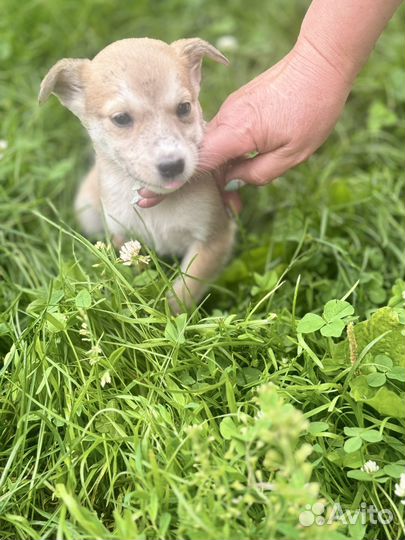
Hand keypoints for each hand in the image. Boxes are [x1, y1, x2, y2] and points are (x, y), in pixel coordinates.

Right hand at [199, 42, 351, 184]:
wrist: (320, 63)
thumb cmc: (313, 108)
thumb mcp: (292, 155)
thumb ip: (258, 173)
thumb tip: (234, 182)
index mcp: (236, 130)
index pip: (201, 162)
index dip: (198, 184)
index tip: (201, 199)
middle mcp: (226, 117)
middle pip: (205, 156)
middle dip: (216, 181)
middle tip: (236, 203)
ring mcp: (230, 108)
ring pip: (215, 145)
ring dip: (225, 166)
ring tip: (244, 182)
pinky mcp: (237, 103)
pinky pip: (225, 134)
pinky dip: (231, 150)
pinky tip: (248, 159)